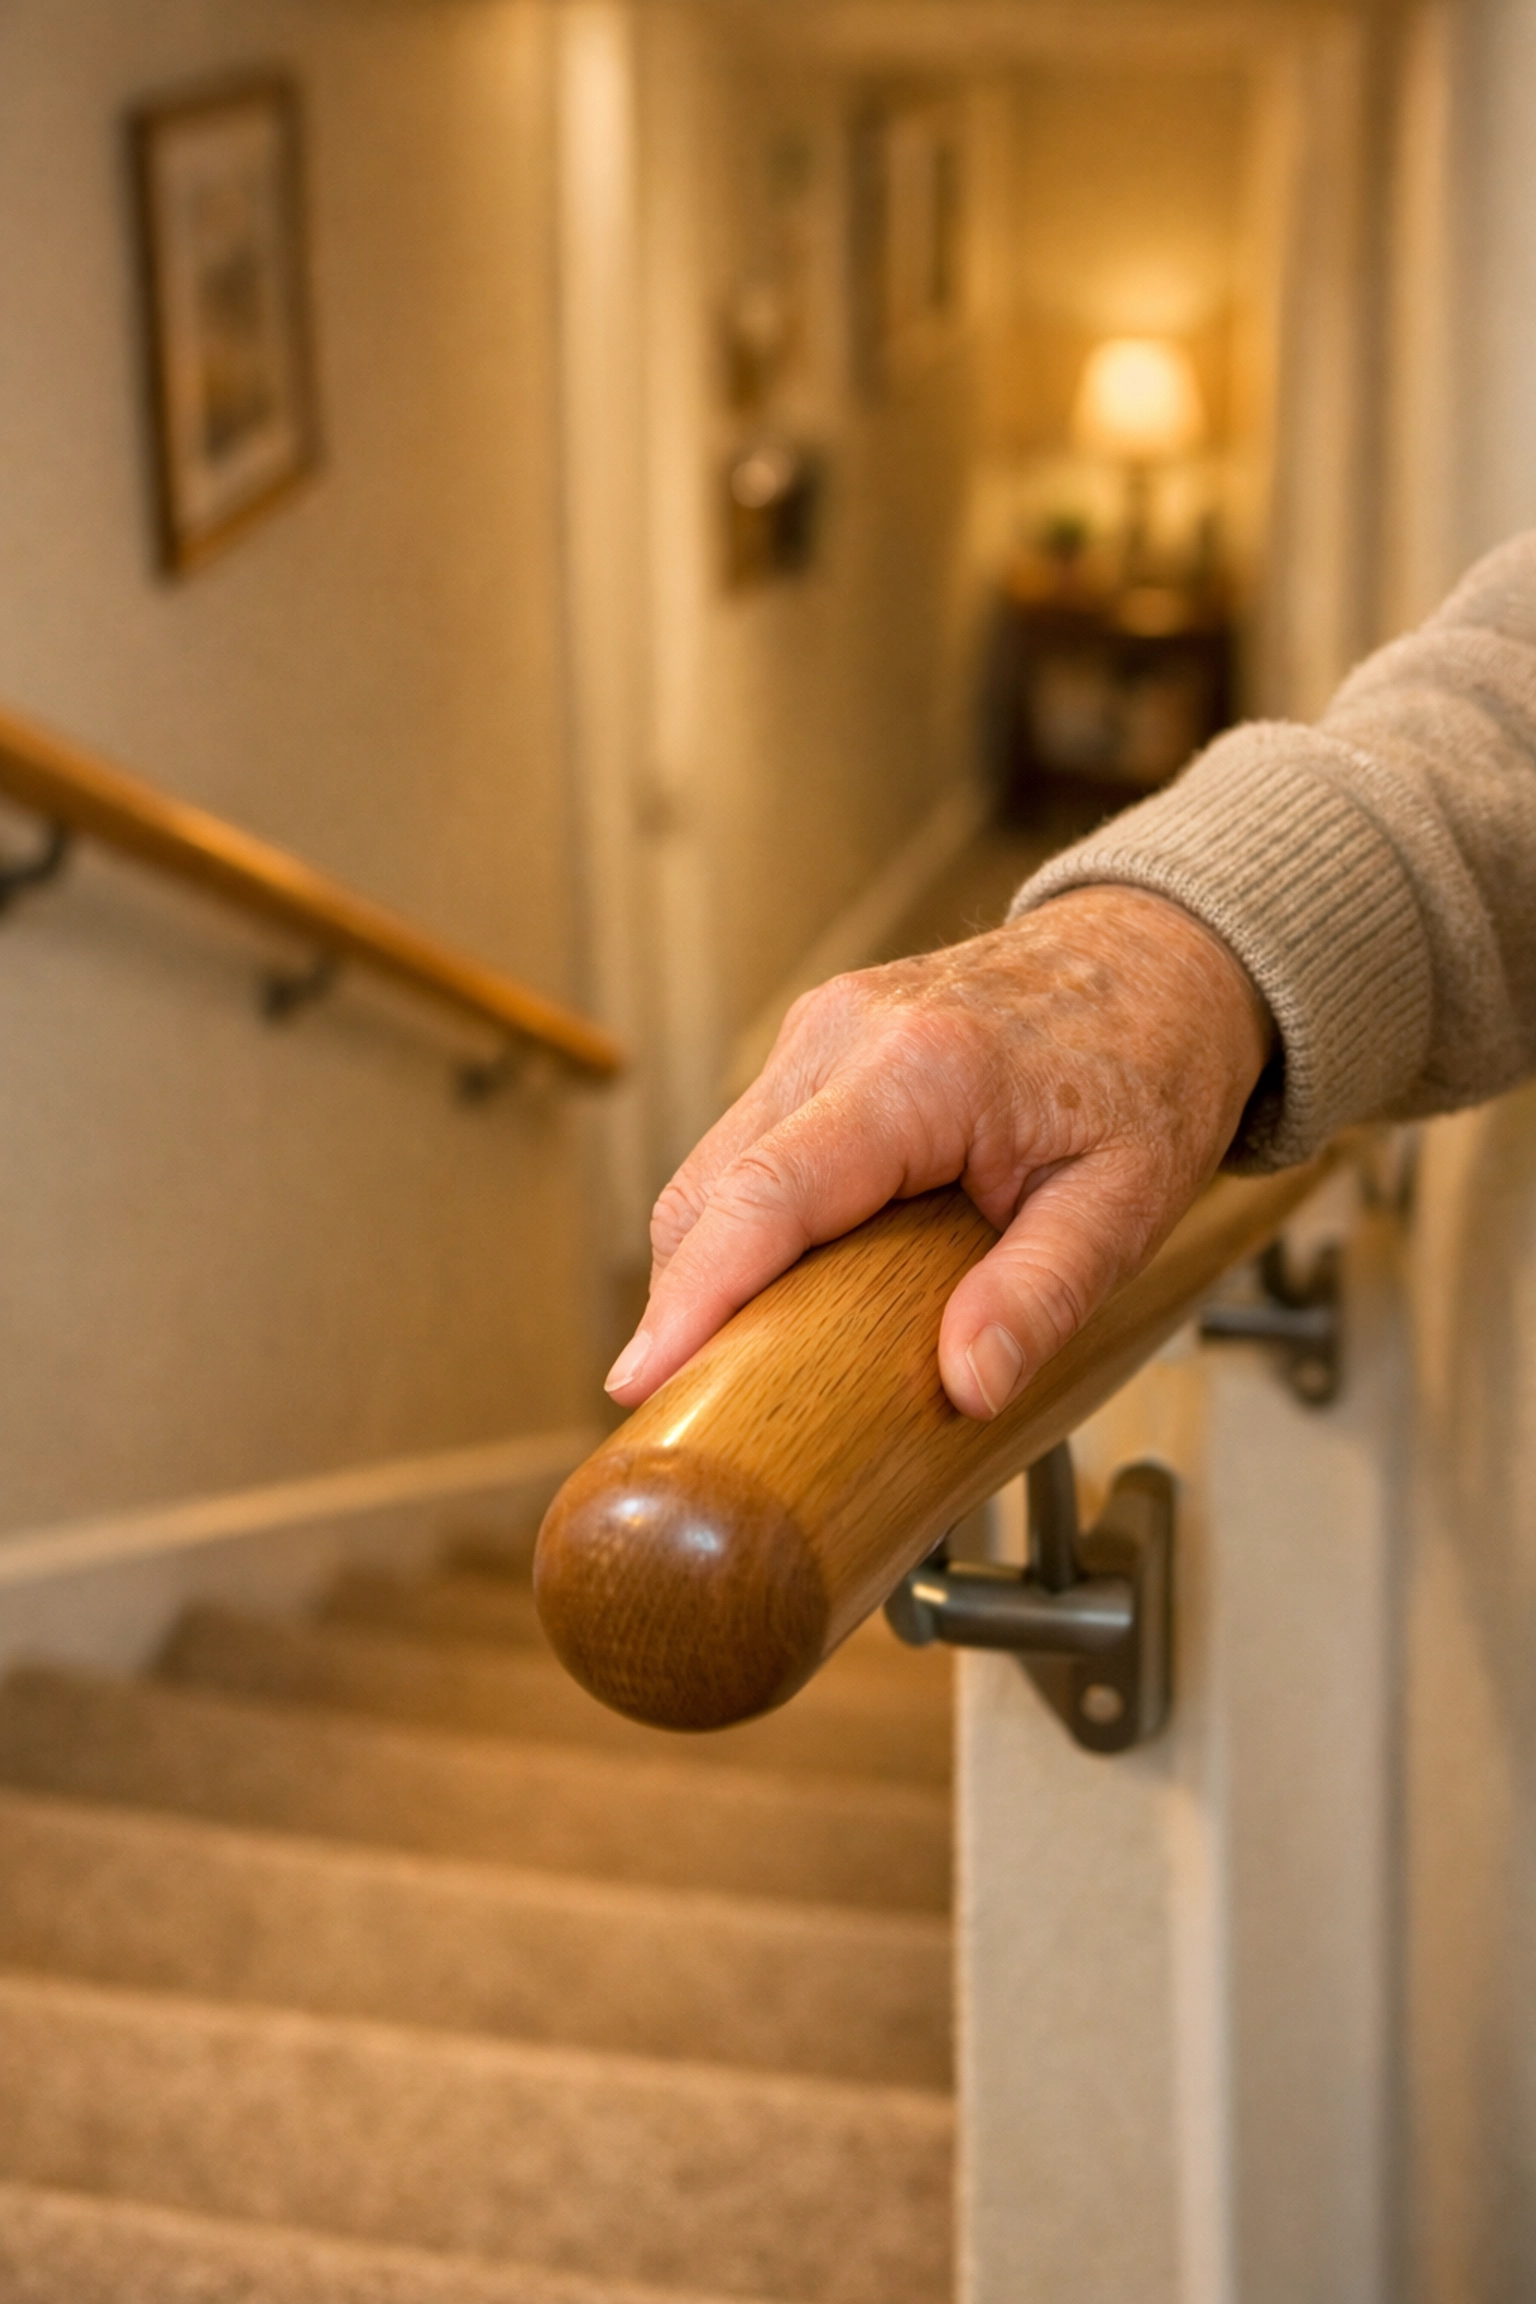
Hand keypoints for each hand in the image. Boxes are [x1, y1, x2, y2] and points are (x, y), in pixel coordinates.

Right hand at [605, 886, 1272, 1419]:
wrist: (1160, 953)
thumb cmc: (1149, 1060)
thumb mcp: (1128, 1199)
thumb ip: (1043, 1293)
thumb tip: (968, 1387)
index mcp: (920, 1069)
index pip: (769, 1194)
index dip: (697, 1295)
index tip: (642, 1378)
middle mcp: (844, 1034)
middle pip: (712, 1188)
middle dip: (683, 1305)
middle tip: (685, 1410)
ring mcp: (820, 1031)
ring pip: (715, 1168)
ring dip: (709, 1269)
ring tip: (728, 1368)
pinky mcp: (818, 1046)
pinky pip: (748, 1148)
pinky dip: (743, 1226)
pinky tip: (774, 1294)